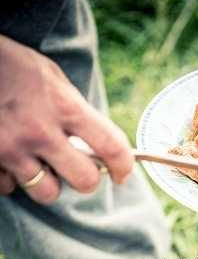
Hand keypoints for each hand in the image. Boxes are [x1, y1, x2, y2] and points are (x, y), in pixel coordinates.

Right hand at [0, 35, 133, 204]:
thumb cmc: (9, 66)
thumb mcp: (49, 77)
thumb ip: (73, 111)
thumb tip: (95, 145)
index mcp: (62, 105)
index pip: (111, 146)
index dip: (124, 165)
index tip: (122, 172)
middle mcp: (39, 131)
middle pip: (84, 181)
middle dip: (85, 178)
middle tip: (76, 168)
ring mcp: (10, 149)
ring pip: (47, 192)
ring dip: (46, 181)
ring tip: (36, 160)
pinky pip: (9, 187)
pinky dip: (10, 177)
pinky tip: (6, 156)